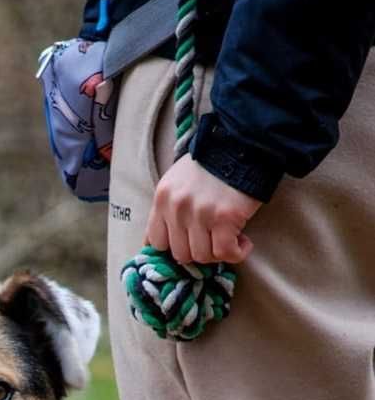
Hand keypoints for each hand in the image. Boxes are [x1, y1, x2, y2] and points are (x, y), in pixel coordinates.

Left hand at [146, 154, 261, 265]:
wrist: (242, 143)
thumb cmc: (211, 165)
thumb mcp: (177, 182)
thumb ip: (168, 208)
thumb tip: (160, 244)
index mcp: (163, 198)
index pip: (156, 242)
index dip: (173, 247)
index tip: (189, 244)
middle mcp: (177, 208)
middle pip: (180, 254)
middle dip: (198, 250)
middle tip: (213, 239)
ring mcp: (200, 214)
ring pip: (202, 256)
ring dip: (218, 252)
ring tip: (229, 237)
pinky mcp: (224, 218)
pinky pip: (225, 253)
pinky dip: (237, 253)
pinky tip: (243, 243)